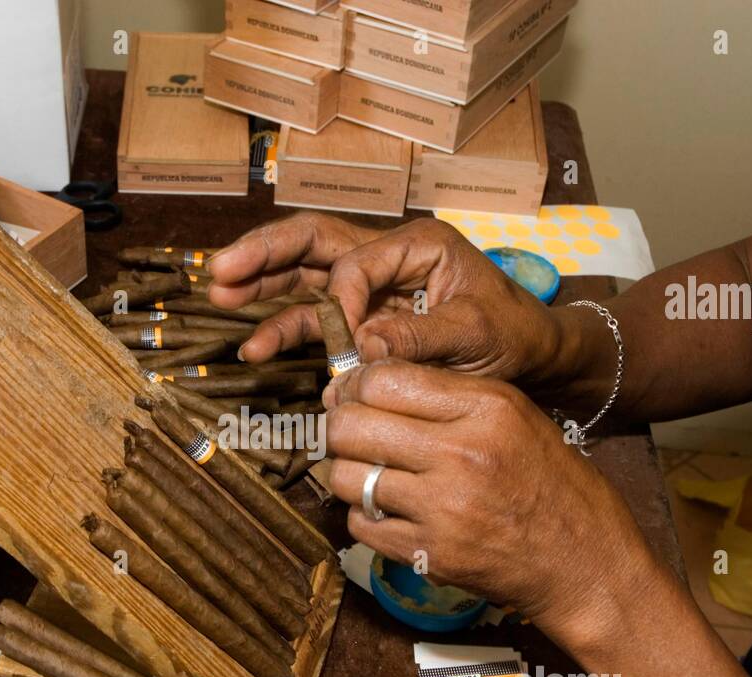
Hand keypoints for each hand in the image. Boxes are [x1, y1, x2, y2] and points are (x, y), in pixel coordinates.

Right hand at [208, 213, 572, 390]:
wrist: (532, 357)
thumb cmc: (513, 334)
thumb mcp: (477, 332)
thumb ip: (421, 337)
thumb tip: (363, 346)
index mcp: (417, 244)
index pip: (354, 259)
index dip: (341, 299)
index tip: (351, 343)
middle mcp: (387, 257)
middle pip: (313, 244)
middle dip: (264, 255)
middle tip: (220, 270)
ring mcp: (372, 288)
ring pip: (305, 278)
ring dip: (263, 287)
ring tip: (219, 296)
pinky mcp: (364, 319)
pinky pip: (317, 320)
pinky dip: (286, 330)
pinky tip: (255, 347)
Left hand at [323, 359, 663, 645]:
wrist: (585, 564)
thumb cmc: (551, 484)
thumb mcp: (516, 417)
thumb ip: (448, 396)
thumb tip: (368, 384)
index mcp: (486, 408)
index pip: (383, 380)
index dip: (356, 386)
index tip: (356, 396)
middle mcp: (461, 453)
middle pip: (351, 426)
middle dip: (339, 427)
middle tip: (350, 434)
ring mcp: (444, 508)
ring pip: (345, 477)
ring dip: (347, 473)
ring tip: (369, 473)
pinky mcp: (431, 553)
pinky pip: (361, 525)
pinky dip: (364, 517)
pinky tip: (388, 511)